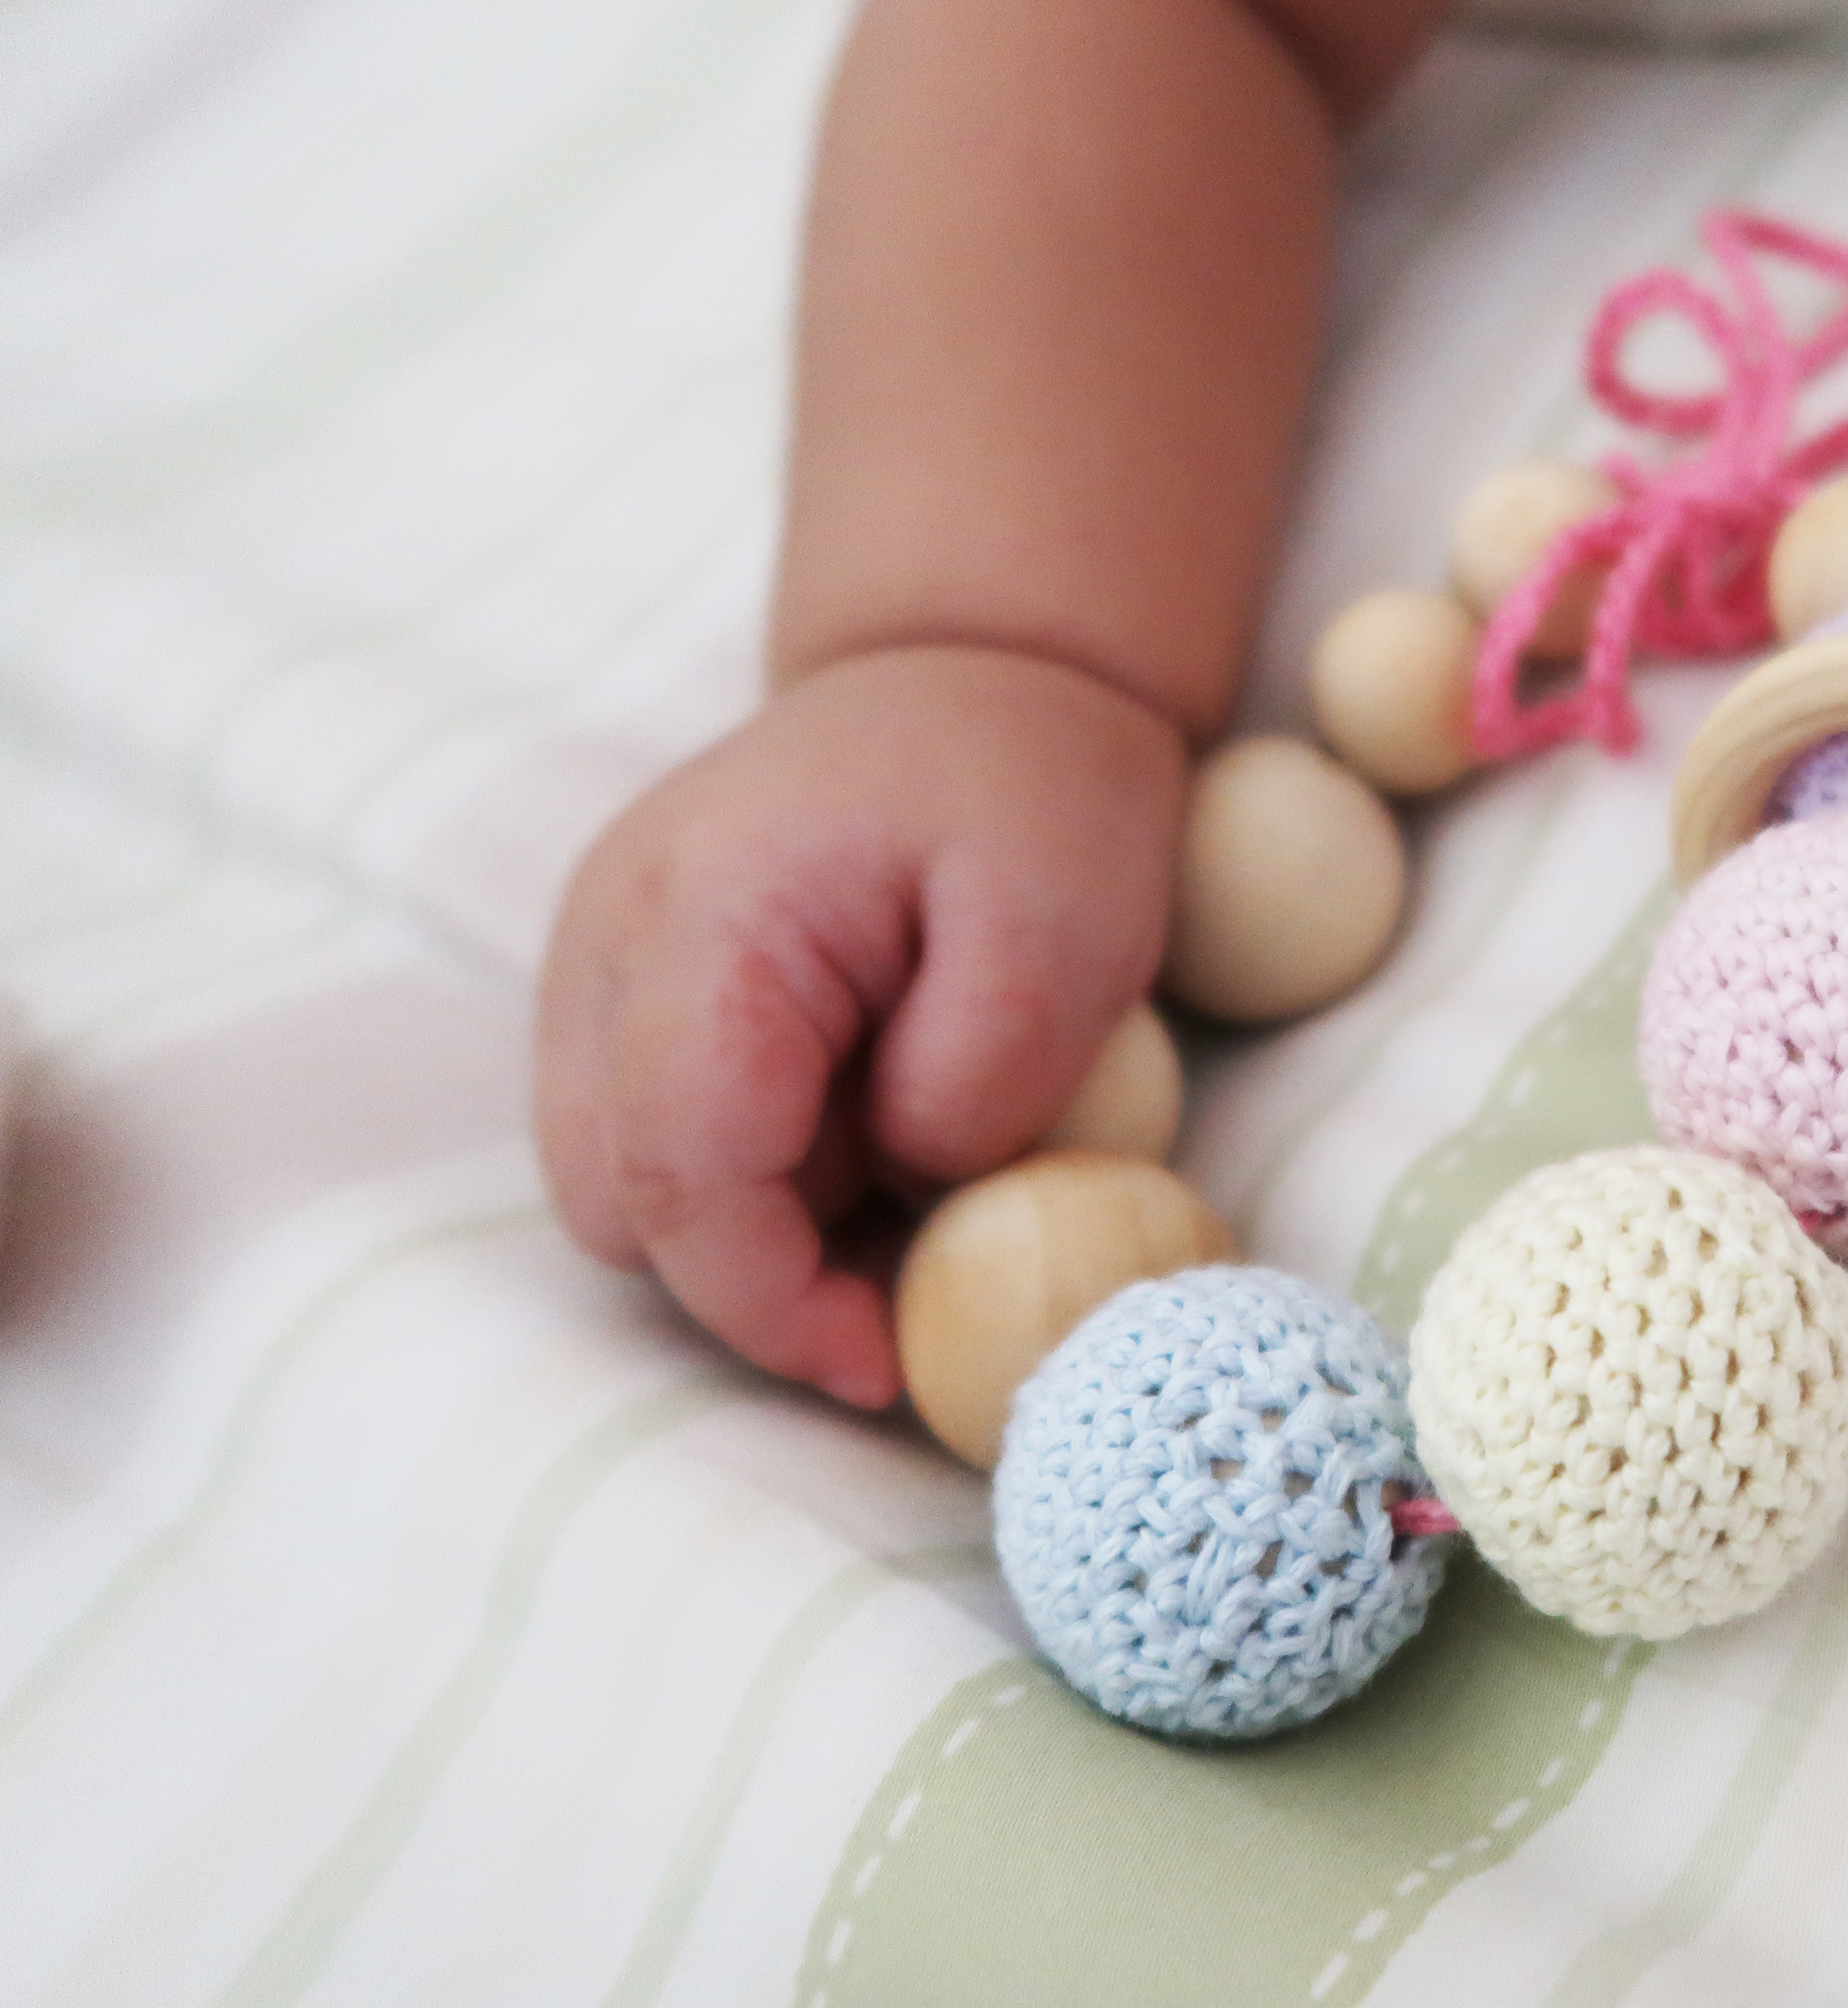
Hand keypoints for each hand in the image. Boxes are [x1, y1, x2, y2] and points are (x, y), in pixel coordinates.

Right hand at [534, 644, 1184, 1407]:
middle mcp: (607, 943)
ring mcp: (600, 961)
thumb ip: (980, 1075)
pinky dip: (757, 1173)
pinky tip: (869, 1132)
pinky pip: (663, 1130)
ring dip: (759, 1229)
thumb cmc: (1037, 782)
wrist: (983, 663)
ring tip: (911, 1187)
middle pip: (622, 1204)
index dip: (772, 1304)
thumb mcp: (1068, 924)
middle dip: (759, 1281)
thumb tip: (907, 1185)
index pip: (678, 1176)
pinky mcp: (631, 984)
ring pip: (628, 1184)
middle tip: (914, 1283)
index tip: (889, 1364)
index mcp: (702, 919)